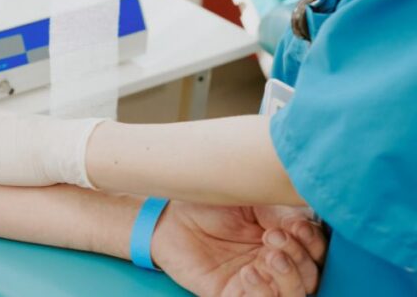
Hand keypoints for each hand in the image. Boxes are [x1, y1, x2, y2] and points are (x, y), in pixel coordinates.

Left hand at [154, 203, 327, 295]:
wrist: (169, 214)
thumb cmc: (209, 202)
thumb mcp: (251, 200)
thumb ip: (282, 213)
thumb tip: (309, 227)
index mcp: (285, 239)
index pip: (317, 250)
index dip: (314, 242)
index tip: (297, 226)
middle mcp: (274, 263)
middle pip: (311, 276)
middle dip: (299, 257)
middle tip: (275, 237)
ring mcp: (255, 282)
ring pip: (294, 295)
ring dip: (289, 278)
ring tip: (270, 255)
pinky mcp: (231, 295)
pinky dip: (263, 293)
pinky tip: (250, 273)